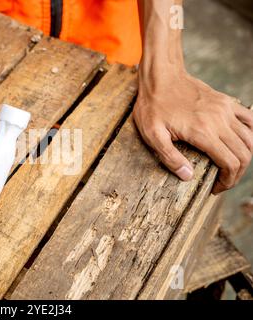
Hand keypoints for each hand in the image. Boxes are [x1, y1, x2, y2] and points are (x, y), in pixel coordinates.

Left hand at [134, 71, 252, 193]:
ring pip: (250, 139)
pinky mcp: (226, 102)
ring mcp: (225, 110)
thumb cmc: (152, 106)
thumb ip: (170, 157)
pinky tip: (241, 144)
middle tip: (222, 182)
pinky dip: (251, 134)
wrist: (160, 76)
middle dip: (237, 173)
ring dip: (245, 157)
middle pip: (244, 154)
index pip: (230, 163)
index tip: (216, 188)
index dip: (227, 181)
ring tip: (230, 167)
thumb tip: (188, 176)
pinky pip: (249, 119)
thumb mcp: (152, 134)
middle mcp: (219, 121)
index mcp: (202, 132)